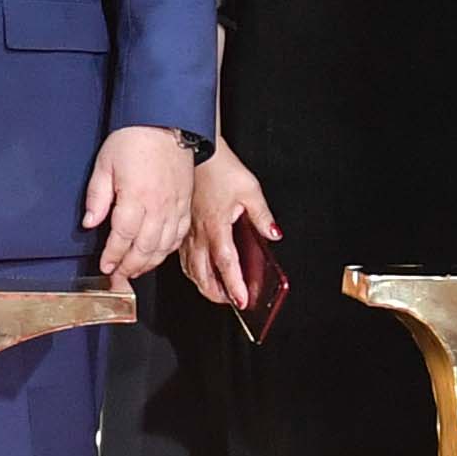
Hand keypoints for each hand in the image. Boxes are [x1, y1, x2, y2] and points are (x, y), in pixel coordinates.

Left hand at [85, 126, 195, 284]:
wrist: (166, 122)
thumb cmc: (135, 138)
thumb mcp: (104, 163)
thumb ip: (97, 196)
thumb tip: (89, 223)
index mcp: (136, 197)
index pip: (123, 237)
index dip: (113, 255)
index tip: (105, 265)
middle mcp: (159, 206)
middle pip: (145, 248)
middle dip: (129, 266)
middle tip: (118, 276)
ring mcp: (175, 206)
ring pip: (163, 246)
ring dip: (148, 263)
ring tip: (134, 270)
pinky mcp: (185, 204)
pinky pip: (178, 235)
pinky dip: (167, 250)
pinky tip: (157, 254)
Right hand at [182, 148, 281, 308]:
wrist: (197, 153)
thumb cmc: (221, 168)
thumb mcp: (249, 189)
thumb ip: (262, 215)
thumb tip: (274, 234)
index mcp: (217, 226)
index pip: (226, 263)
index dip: (234, 284)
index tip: (242, 300)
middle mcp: (199, 233)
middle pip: (203, 274)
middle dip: (216, 293)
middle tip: (230, 302)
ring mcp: (188, 232)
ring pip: (191, 269)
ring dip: (203, 285)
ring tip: (216, 292)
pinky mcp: (182, 227)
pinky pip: (182, 257)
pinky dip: (191, 270)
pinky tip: (198, 271)